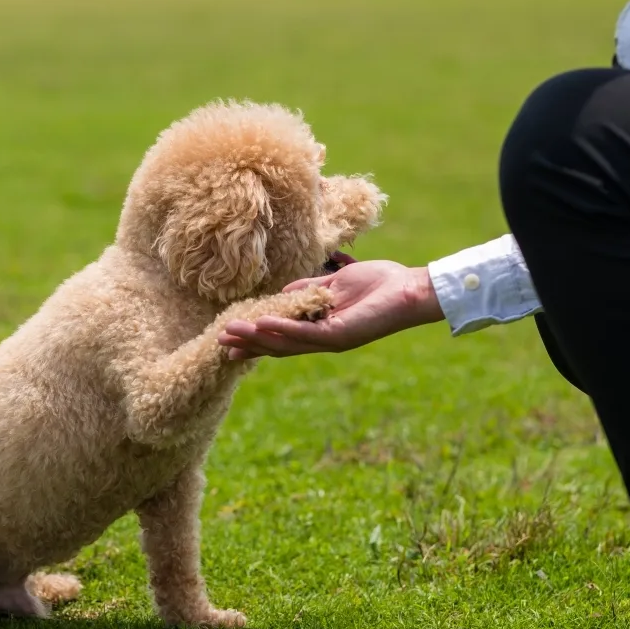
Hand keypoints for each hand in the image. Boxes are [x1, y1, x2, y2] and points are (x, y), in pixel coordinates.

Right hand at [217, 259, 444, 359]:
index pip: (282, 335)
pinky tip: (261, 324)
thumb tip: (282, 294)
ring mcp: (330, 339)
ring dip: (257, 338)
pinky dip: (282, 329)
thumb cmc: (378, 284)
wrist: (409, 289)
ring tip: (231, 332)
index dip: (256, 336)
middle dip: (249, 343)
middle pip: (278, 344)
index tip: (230, 337)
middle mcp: (322, 338)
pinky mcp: (339, 335)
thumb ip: (309, 291)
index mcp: (320, 326)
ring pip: (286, 342)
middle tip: (220, 342)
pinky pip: (305, 334)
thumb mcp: (335, 284)